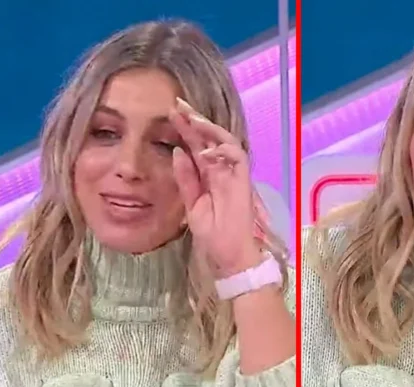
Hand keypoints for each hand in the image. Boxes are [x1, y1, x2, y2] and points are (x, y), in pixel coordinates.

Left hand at [170, 98, 261, 276]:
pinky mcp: (243, 180)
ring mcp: (233, 174)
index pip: (196, 145)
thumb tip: (176, 151)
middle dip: (195, 119)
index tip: (170, 112)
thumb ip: (185, 178)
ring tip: (191, 119)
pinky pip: (237, 157)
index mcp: (207, 174)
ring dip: (209, 128)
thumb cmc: (212, 234)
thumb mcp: (191, 204)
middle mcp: (221, 170)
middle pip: (209, 138)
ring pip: (225, 141)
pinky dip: (223, 149)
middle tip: (178, 103)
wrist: (228, 255)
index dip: (185, 128)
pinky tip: (206, 151)